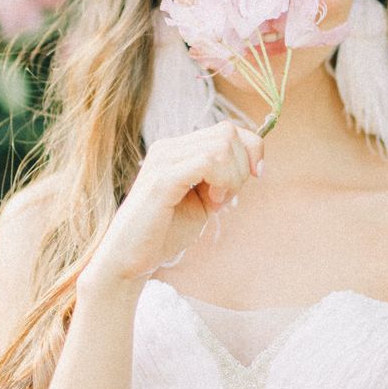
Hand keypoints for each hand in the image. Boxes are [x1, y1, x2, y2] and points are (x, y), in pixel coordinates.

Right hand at [81, 120, 264, 290]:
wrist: (129, 259)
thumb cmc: (165, 232)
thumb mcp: (204, 201)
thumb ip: (224, 179)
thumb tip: (254, 164)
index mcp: (178, 150)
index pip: (227, 129)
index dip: (252, 149)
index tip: (258, 175)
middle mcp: (169, 147)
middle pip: (228, 132)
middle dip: (242, 166)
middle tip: (226, 197)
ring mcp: (163, 159)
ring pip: (221, 145)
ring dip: (232, 176)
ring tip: (216, 201)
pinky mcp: (162, 179)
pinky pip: (208, 161)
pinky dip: (222, 180)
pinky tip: (213, 201)